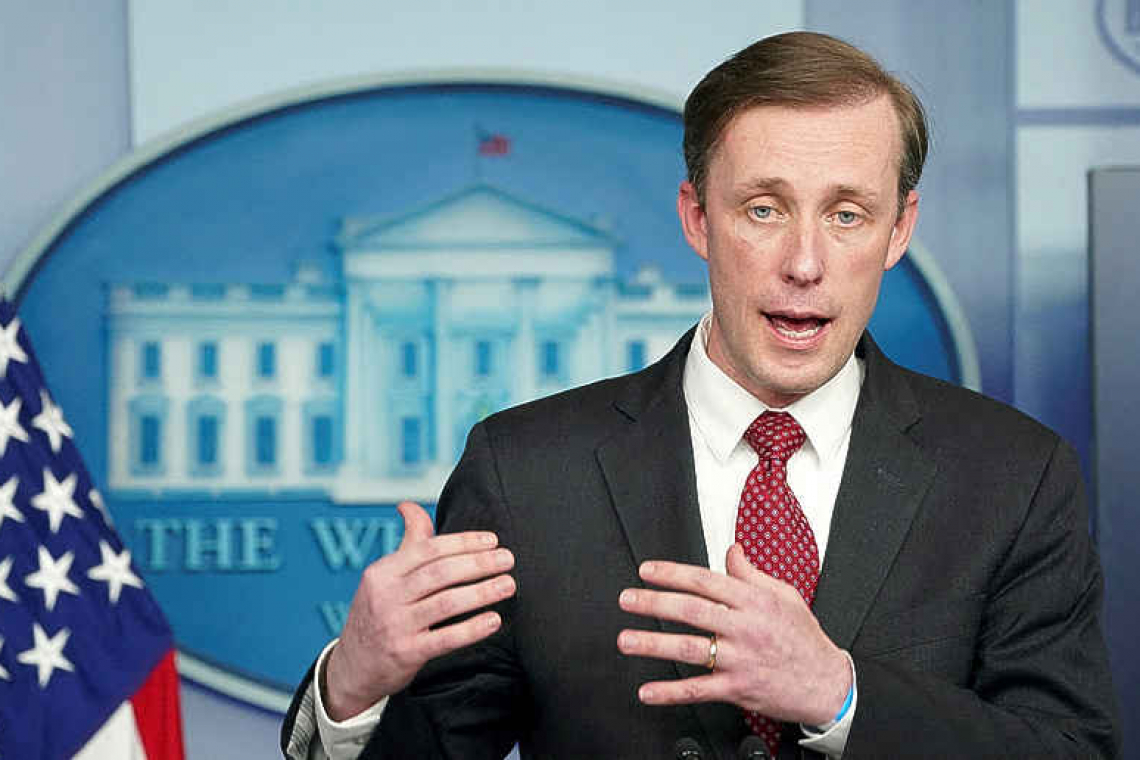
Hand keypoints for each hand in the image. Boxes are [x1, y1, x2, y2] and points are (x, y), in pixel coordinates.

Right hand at [324, 501, 515, 719]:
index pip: (429, 549)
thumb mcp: (384, 577)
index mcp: (382, 572)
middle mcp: (386, 596)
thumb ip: (407, 544)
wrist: (352, 668)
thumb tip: (408, 505)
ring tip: (508, 584)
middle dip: (479, 563)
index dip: (463, 542)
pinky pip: (445, 639)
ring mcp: (395, 626)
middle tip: (508, 559)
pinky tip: (494, 620)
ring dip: (482, 592)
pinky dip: (472, 628)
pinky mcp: (406, 654)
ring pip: (446, 602)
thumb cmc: (376, 614)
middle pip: (441, 572)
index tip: (492, 541)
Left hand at [616, 543, 849, 725]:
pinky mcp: (738, 688)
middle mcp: (744, 627)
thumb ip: (752, 574)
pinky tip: (648, 691)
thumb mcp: (784, 595)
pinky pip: (699, 690)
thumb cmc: (804, 638)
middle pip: (691, 610)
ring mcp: (740, 659)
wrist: (826, 683)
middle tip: (627, 599)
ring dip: (653, 644)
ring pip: (690, 649)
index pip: (704, 581)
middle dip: (654, 603)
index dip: (672, 574)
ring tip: (626, 639)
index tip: (647, 571)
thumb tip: (732, 551)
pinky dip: (671, 692)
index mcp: (754, 601)